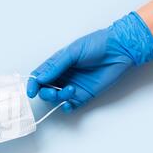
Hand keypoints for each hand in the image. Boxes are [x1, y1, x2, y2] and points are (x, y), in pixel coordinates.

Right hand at [27, 12, 152, 111]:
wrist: (120, 49)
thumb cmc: (97, 44)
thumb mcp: (73, 51)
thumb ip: (56, 66)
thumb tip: (39, 78)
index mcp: (57, 64)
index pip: (39, 76)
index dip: (33, 84)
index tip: (32, 91)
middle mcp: (63, 76)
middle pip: (45, 89)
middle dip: (45, 93)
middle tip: (52, 92)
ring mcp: (72, 86)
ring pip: (56, 98)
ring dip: (58, 98)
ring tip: (70, 90)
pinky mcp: (84, 95)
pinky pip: (70, 105)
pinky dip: (67, 107)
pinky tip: (69, 104)